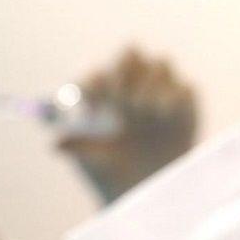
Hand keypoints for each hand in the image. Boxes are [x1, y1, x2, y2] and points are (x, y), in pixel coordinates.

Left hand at [59, 48, 196, 202]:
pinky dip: (172, 96)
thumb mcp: (91, 162)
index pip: (95, 73)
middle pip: (130, 52)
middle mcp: (132, 85)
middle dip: (123, 66)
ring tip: (140, 107)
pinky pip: (184, 87)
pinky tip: (160, 115)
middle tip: (118, 92)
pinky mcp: (185, 105)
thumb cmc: (110, 168)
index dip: (92, 82)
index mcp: (101, 93)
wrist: (146, 187)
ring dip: (149, 81)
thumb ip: (75, 149)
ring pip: (160, 62)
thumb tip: (54, 144)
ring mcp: (160, 92)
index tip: (91, 102)